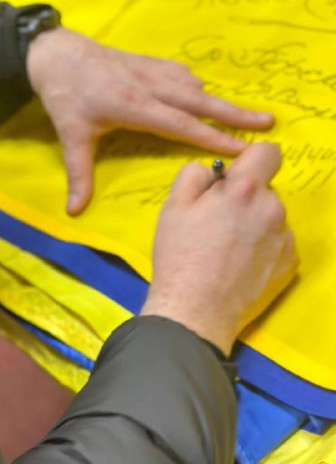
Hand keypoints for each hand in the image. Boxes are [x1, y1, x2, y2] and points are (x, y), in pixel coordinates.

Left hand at [26, 28, 273, 214]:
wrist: (55, 53)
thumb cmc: (64, 96)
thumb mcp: (70, 136)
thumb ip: (79, 174)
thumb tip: (74, 211)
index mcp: (134, 107)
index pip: (182, 126)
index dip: (213, 138)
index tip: (242, 149)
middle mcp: (150, 87)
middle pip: (201, 102)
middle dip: (236, 114)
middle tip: (268, 122)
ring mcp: (152, 72)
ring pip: (195, 87)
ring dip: (220, 100)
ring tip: (247, 115)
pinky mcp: (149, 63)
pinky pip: (182, 75)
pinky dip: (197, 86)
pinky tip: (203, 93)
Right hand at [140, 143, 298, 355]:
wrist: (195, 311)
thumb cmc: (180, 256)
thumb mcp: (173, 206)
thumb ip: (195, 174)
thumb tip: (213, 172)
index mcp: (244, 189)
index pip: (268, 152)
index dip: (250, 160)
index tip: (236, 177)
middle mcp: (272, 209)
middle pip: (265, 189)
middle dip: (245, 197)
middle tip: (217, 221)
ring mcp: (285, 238)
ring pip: (271, 216)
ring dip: (255, 222)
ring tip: (227, 248)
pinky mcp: (290, 264)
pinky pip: (278, 242)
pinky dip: (263, 247)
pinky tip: (240, 264)